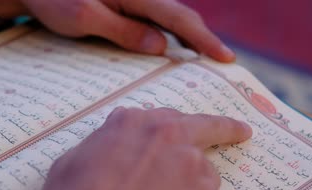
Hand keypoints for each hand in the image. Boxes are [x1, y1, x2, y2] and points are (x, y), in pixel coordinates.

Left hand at [0, 0, 235, 61]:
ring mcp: (132, 0)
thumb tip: (162, 46)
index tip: (225, 57)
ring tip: (205, 61)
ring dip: (187, 39)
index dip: (203, 38)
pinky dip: (168, 37)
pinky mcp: (124, 8)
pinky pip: (154, 22)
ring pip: (169, 20)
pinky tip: (172, 52)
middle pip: (180, 16)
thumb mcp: (86, 18)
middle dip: (203, 39)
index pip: (178, 17)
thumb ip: (124, 30)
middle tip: (224, 62)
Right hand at [18, 108, 251, 189]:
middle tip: (239, 132)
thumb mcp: (72, 163)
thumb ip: (104, 145)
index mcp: (131, 124)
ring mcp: (190, 166)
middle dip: (223, 129)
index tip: (189, 127)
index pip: (163, 117)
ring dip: (192, 185)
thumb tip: (115, 145)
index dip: (173, 127)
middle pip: (204, 126)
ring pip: (203, 171)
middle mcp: (166, 136)